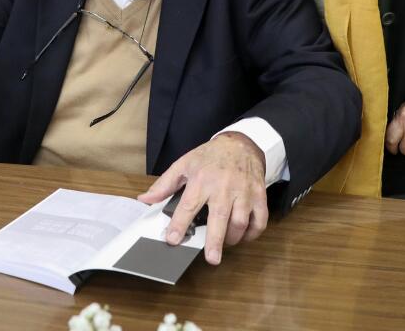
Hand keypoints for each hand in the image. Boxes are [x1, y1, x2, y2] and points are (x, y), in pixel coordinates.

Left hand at [138, 133, 267, 264]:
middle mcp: (223, 186)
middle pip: (219, 217)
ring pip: (240, 222)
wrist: (240, 144)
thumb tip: (145, 199)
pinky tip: (242, 237)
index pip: (188, 205)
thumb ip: (164, 184)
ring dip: (232, 238)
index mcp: (201, 179)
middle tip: (211, 259)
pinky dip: (252, 234)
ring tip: (223, 245)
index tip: (172, 239)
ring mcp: (244, 191)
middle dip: (215, 241)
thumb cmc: (210, 157)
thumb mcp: (184, 165)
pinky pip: (259, 220)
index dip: (179, 224)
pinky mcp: (259, 195)